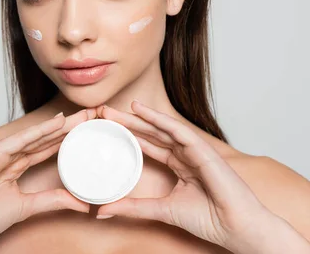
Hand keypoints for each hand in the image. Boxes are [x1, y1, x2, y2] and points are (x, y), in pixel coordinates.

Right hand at [0, 109, 96, 249]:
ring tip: (79, 116)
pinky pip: (16, 142)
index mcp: (15, 166)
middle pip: (43, 138)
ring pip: (32, 136)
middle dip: (67, 127)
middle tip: (91, 115)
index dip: (66, 138)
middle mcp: (8, 155)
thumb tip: (82, 204)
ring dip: (56, 126)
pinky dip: (35, 133)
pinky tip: (54, 125)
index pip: (45, 148)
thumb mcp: (25, 208)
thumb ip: (51, 201)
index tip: (88, 130)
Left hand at [95, 101, 269, 250]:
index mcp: (179, 165)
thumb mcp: (160, 210)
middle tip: (102, 113)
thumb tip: (101, 211)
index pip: (148, 145)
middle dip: (127, 123)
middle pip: (151, 133)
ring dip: (137, 117)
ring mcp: (194, 150)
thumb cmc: (209, 219)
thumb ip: (132, 208)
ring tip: (114, 109)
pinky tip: (140, 110)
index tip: (106, 129)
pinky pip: (177, 130)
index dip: (128, 135)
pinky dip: (158, 119)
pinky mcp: (202, 149)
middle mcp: (185, 154)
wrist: (236, 228)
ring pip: (160, 127)